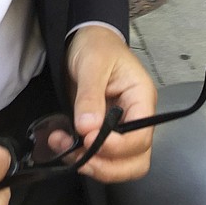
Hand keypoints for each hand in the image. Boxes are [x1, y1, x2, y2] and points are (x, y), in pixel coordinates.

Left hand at [65, 26, 156, 183]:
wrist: (87, 38)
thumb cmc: (96, 45)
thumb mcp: (92, 64)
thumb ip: (90, 96)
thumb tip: (87, 128)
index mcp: (142, 98)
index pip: (140, 137)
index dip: (116, 147)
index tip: (87, 140)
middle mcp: (137, 117)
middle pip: (135, 160)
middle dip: (107, 166)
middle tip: (78, 156)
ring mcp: (122, 127)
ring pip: (120, 165)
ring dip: (93, 164)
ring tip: (64, 148)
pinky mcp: (105, 131)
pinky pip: (101, 155)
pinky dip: (83, 156)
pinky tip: (63, 144)